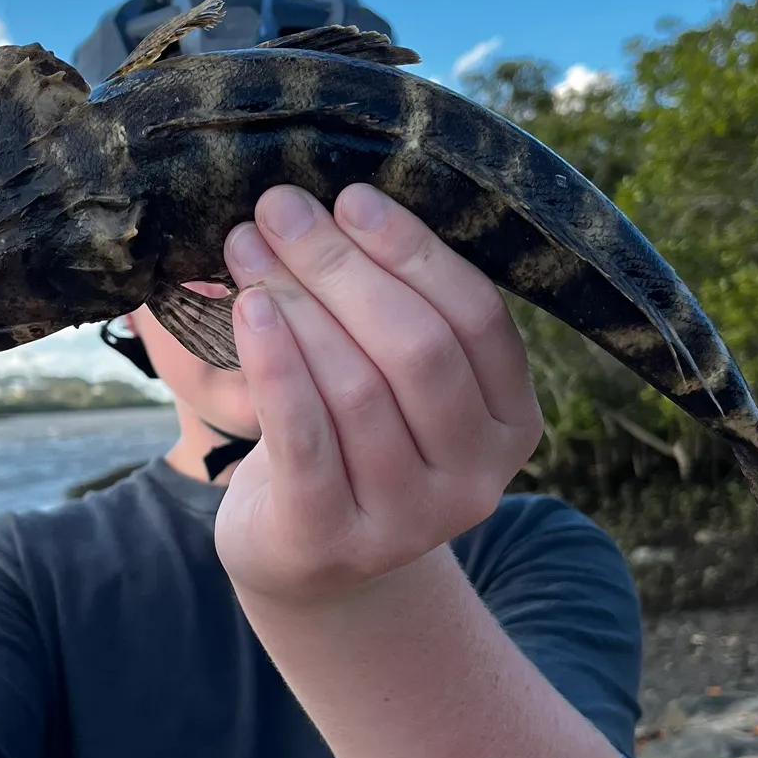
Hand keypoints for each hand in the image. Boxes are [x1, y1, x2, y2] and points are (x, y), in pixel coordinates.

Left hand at [212, 183, 541, 606]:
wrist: (304, 559)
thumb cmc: (349, 446)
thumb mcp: (395, 384)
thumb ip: (396, 312)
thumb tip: (335, 202)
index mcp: (510, 426)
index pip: (475, 318)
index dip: (412, 250)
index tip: (350, 197)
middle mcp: (474, 481)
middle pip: (416, 348)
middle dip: (342, 266)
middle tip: (281, 209)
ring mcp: (407, 523)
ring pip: (356, 388)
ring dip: (297, 303)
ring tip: (247, 249)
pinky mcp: (332, 543)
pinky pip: (303, 439)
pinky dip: (275, 364)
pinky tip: (248, 310)